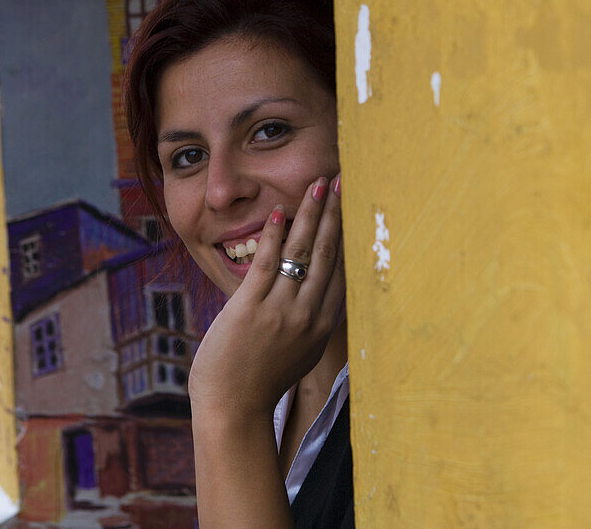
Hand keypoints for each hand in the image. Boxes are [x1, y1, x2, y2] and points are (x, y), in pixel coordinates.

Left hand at [187, 173, 345, 421]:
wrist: (234, 408)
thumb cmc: (261, 381)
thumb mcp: (300, 352)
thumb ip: (312, 322)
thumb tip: (320, 295)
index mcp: (322, 325)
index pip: (343, 270)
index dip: (350, 235)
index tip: (356, 209)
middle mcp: (308, 314)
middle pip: (329, 253)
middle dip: (336, 214)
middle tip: (342, 183)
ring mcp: (281, 309)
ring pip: (302, 252)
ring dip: (311, 215)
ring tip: (318, 186)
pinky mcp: (250, 307)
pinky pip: (266, 262)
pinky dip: (273, 235)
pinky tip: (279, 214)